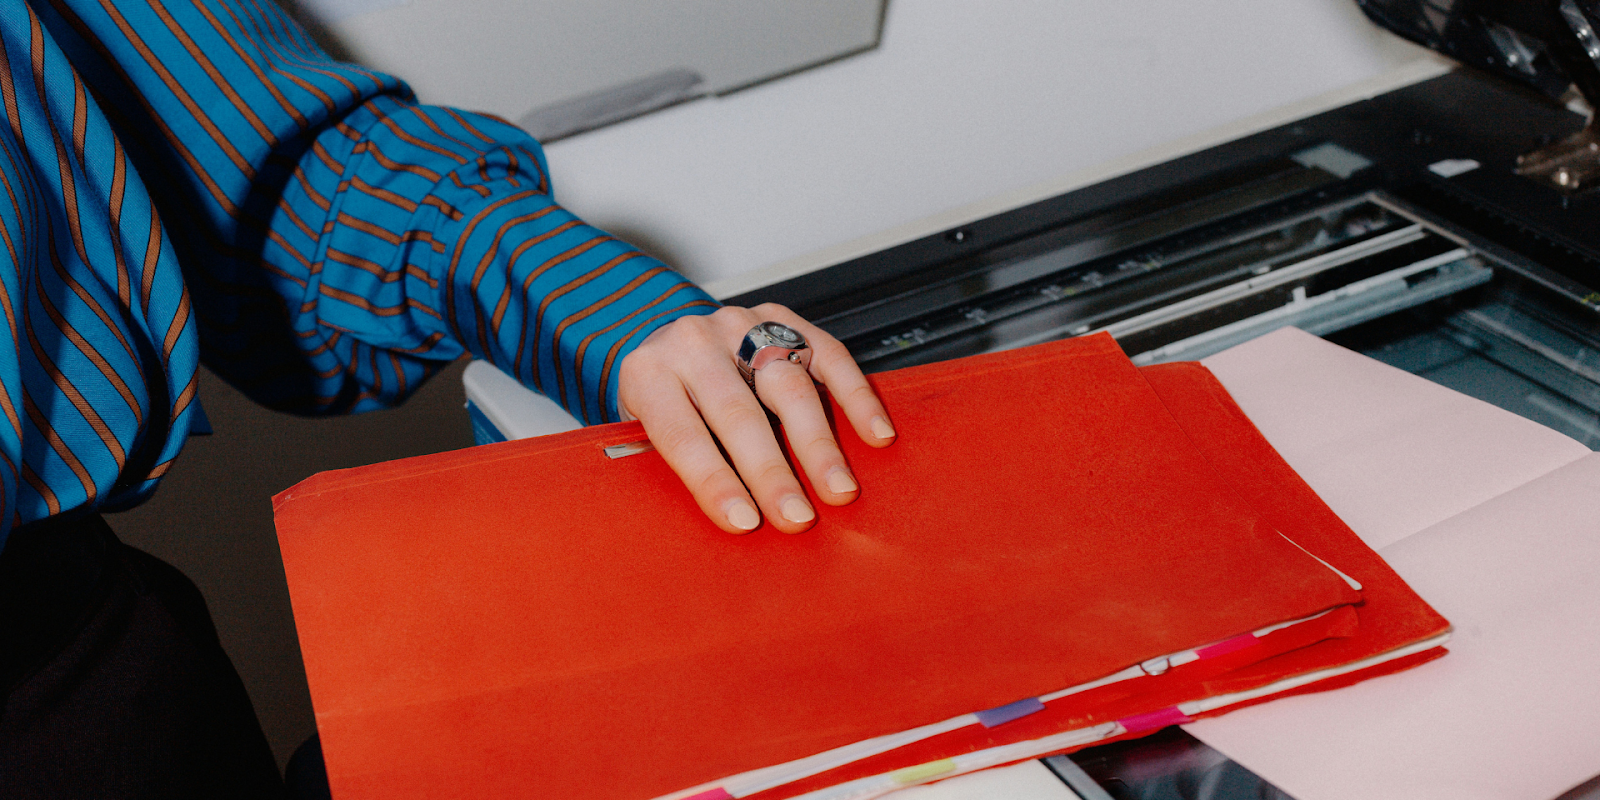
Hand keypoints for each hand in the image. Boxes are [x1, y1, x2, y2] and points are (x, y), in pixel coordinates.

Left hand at [617, 304, 895, 533]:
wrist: (667, 345)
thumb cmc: (662, 403)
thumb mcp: (643, 433)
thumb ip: (671, 466)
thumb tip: (726, 520)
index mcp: (648, 373)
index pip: (681, 434)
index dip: (714, 481)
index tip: (744, 522)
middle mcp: (693, 342)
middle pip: (738, 411)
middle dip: (771, 471)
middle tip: (797, 517)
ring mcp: (740, 326)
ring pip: (786, 384)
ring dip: (817, 443)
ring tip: (838, 488)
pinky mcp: (781, 320)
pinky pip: (827, 355)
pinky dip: (855, 397)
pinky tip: (874, 433)